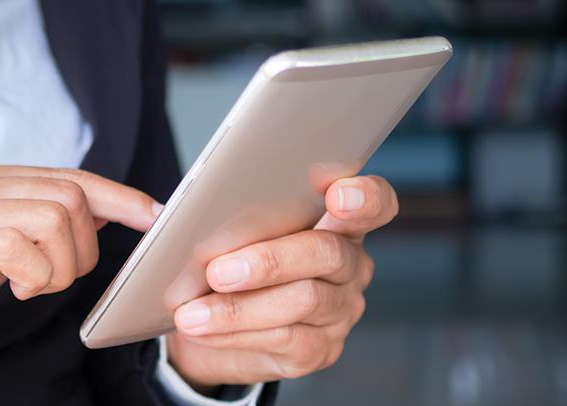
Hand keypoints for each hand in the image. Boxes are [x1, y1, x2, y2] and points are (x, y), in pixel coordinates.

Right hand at [0, 161, 159, 364]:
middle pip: (69, 197)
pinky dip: (35, 277)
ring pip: (53, 219)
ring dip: (60, 266)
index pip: (66, 175)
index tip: (152, 215)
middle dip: (82, 248)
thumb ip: (39, 220)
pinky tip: (16, 289)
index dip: (116, 195)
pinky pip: (22, 249)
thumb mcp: (1, 245)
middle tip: (56, 277)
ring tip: (32, 284)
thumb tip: (105, 209)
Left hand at [166, 175, 397, 387]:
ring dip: (238, 306)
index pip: (375, 203)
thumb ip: (241, 216)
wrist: (211, 325)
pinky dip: (235, 332)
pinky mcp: (319, 349)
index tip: (337, 192)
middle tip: (217, 268)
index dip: (364, 196)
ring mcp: (340, 309)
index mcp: (339, 222)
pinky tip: (202, 328)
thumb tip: (209, 210)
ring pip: (302, 300)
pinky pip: (283, 339)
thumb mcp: (232, 231)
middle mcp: (350, 265)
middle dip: (269, 259)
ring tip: (191, 309)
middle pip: (327, 253)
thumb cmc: (227, 261)